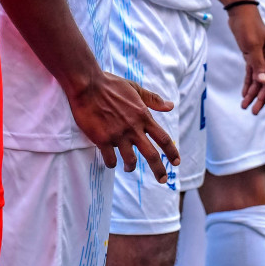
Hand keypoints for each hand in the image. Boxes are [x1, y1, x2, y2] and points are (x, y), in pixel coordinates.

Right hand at [66, 70, 180, 181]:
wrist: (88, 85)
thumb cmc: (111, 85)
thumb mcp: (135, 88)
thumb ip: (153, 99)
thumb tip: (170, 106)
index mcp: (143, 116)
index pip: (163, 138)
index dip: (172, 152)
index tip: (177, 162)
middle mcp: (133, 128)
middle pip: (152, 155)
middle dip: (160, 170)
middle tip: (163, 180)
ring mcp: (118, 135)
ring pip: (131, 160)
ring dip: (131, 167)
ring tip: (128, 168)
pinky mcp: (103, 139)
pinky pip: (110, 159)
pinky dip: (112, 163)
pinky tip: (110, 160)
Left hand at [227, 4, 264, 112]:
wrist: (240, 12)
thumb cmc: (248, 26)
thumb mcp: (252, 45)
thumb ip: (257, 64)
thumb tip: (262, 81)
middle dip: (261, 98)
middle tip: (253, 111)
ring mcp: (259, 59)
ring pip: (258, 81)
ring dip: (252, 94)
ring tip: (244, 106)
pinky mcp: (251, 56)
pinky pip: (251, 74)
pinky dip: (248, 84)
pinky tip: (244, 94)